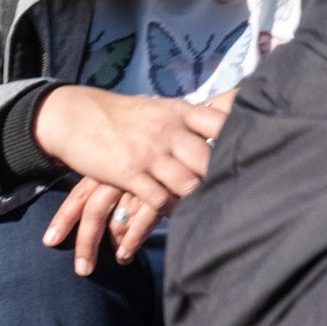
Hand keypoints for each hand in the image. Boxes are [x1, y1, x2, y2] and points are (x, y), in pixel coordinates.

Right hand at [32, 87, 234, 269]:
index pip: (222, 122)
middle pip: (209, 160)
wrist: (75, 115)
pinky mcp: (127, 172)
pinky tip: (174, 216)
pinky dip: (170, 210)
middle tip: (234, 197)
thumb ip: (187, 120)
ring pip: (188, 183)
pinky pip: (158, 199)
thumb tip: (222, 123)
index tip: (251, 155)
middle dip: (221, 179)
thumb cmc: (120, 115)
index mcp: (180, 112)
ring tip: (207, 213)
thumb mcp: (159, 108)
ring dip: (197, 200)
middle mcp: (169, 130)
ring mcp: (148, 152)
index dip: (241, 138)